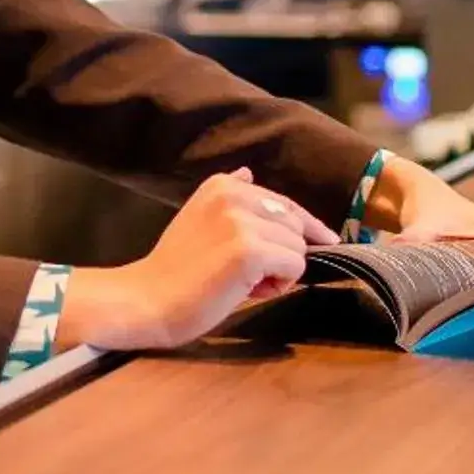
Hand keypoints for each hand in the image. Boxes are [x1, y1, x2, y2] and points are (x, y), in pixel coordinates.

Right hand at [56, 169, 336, 352]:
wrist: (147, 300)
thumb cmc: (175, 269)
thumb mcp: (199, 217)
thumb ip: (231, 199)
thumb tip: (248, 173)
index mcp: (222, 184)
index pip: (285, 203)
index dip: (307, 226)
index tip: (325, 238)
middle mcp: (233, 194)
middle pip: (296, 226)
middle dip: (282, 252)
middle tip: (247, 273)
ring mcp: (241, 222)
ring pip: (298, 248)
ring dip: (280, 271)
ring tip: (242, 282)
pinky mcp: (249, 252)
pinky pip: (295, 267)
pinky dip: (279, 285)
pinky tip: (247, 290)